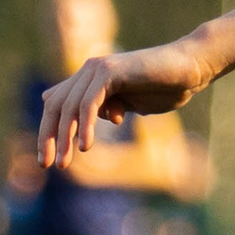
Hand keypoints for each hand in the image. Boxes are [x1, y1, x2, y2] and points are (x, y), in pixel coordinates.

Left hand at [40, 31, 222, 164]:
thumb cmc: (163, 87)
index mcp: (88, 79)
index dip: (47, 132)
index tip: (45, 160)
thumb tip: (93, 118)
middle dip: (48, 137)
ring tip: (64, 162)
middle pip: (56, 106)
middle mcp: (88, 71)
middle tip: (47, 165)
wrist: (189, 69)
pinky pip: (90, 102)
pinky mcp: (110, 71)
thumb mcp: (128, 103)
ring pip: (70, 106)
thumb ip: (108, 108)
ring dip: (65, 137)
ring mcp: (97, 69)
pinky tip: (85, 146)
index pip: (57, 105)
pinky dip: (85, 125)